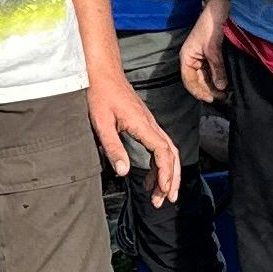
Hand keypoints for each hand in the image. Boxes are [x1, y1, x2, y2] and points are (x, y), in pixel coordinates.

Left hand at [92, 63, 182, 204]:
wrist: (102, 72)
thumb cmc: (100, 93)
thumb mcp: (101, 123)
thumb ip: (112, 147)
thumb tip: (123, 171)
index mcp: (142, 124)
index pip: (163, 151)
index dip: (167, 173)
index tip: (165, 191)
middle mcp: (150, 124)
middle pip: (171, 153)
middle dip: (172, 178)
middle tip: (167, 199)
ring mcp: (149, 123)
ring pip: (168, 150)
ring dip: (167, 173)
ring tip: (160, 195)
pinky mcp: (144, 123)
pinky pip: (159, 146)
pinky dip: (159, 164)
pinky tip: (149, 178)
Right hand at [180, 0, 233, 105]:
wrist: (222, 7)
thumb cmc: (212, 25)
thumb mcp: (214, 48)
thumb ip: (216, 68)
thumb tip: (220, 87)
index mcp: (186, 57)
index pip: (189, 81)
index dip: (199, 92)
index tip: (212, 99)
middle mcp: (191, 58)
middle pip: (197, 81)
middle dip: (208, 89)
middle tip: (223, 97)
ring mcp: (200, 56)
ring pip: (204, 76)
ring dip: (213, 84)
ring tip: (225, 92)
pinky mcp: (210, 53)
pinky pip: (211, 70)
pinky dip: (217, 76)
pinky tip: (226, 82)